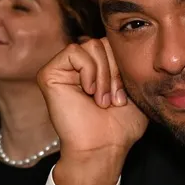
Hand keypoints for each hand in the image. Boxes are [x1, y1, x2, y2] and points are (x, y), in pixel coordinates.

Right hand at [38, 38, 147, 184]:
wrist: (104, 147)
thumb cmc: (120, 126)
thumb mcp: (135, 88)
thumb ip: (130, 62)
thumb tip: (132, 37)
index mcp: (96, 68)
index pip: (113, 44)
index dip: (124, 66)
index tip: (125, 96)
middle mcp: (78, 66)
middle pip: (103, 41)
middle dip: (116, 71)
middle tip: (115, 99)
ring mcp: (62, 69)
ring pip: (91, 45)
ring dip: (104, 75)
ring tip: (103, 101)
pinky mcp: (49, 73)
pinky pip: (75, 52)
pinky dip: (90, 72)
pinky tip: (89, 93)